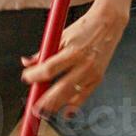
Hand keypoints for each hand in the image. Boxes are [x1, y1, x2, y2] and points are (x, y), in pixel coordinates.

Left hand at [20, 1, 125, 116]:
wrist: (109, 23)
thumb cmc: (84, 28)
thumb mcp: (61, 35)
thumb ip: (43, 51)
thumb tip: (26, 63)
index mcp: (73, 51)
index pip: (49, 69)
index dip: (35, 76)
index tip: (26, 78)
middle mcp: (84, 64)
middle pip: (60, 88)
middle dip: (45, 101)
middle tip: (33, 108)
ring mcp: (92, 73)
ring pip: (72, 95)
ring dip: (56, 106)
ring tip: (44, 112)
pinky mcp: (99, 77)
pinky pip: (84, 96)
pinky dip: (74, 105)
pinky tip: (65, 112)